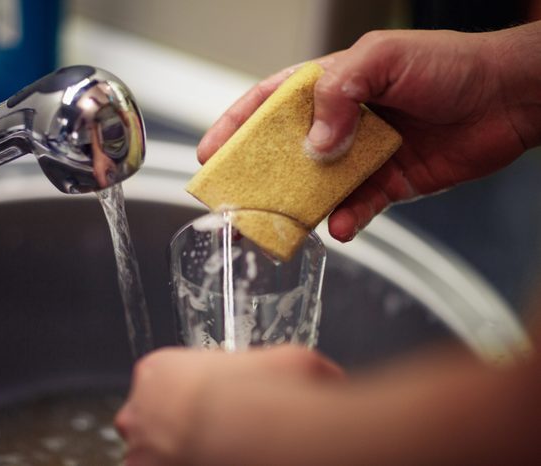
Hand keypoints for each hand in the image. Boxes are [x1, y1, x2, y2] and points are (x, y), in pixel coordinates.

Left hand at [115, 345, 344, 465]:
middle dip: (181, 429)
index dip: (198, 396)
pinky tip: (210, 462)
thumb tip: (328, 376)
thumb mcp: (287, 360)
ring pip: (154, 454)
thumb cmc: (252, 394)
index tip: (219, 407)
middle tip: (217, 435)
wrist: (239, 431)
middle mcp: (138, 409)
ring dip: (179, 456)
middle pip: (155, 420)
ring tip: (215, 455)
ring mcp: (138, 449)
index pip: (168, 382)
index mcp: (156, 371)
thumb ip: (303, 367)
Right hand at [198, 23, 540, 241]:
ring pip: (314, 187)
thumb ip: (341, 93)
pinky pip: (355, 208)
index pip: (268, 105)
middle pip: (284, 152)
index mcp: (329, 85)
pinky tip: (339, 226)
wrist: (508, 99)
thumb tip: (315, 144)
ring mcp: (360, 156)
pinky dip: (344, 220)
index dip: (236, 127)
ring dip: (297, 207)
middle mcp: (339, 122)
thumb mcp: (384, 58)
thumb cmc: (450, 64)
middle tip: (234, 201)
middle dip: (257, 177)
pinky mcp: (385, 184)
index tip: (212, 153)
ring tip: (280, 225)